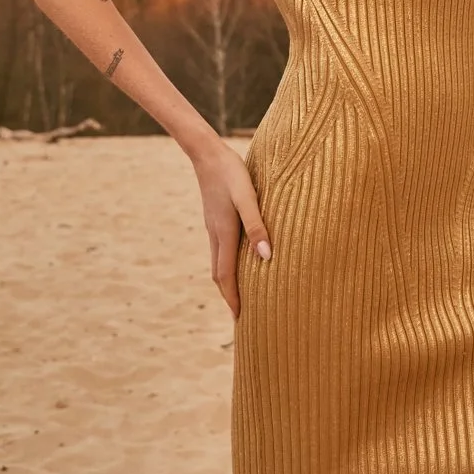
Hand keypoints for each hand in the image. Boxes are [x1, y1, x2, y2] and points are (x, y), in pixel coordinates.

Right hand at [191, 141, 270, 319]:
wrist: (207, 154)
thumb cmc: (232, 173)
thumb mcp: (248, 198)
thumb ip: (257, 225)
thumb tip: (266, 256)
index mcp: (224, 234)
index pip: (227, 276)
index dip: (233, 299)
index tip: (239, 319)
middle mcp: (216, 235)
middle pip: (219, 274)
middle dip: (229, 296)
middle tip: (240, 315)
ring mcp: (213, 227)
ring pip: (218, 262)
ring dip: (227, 281)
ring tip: (239, 294)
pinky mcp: (214, 219)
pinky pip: (219, 250)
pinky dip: (226, 264)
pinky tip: (237, 261)